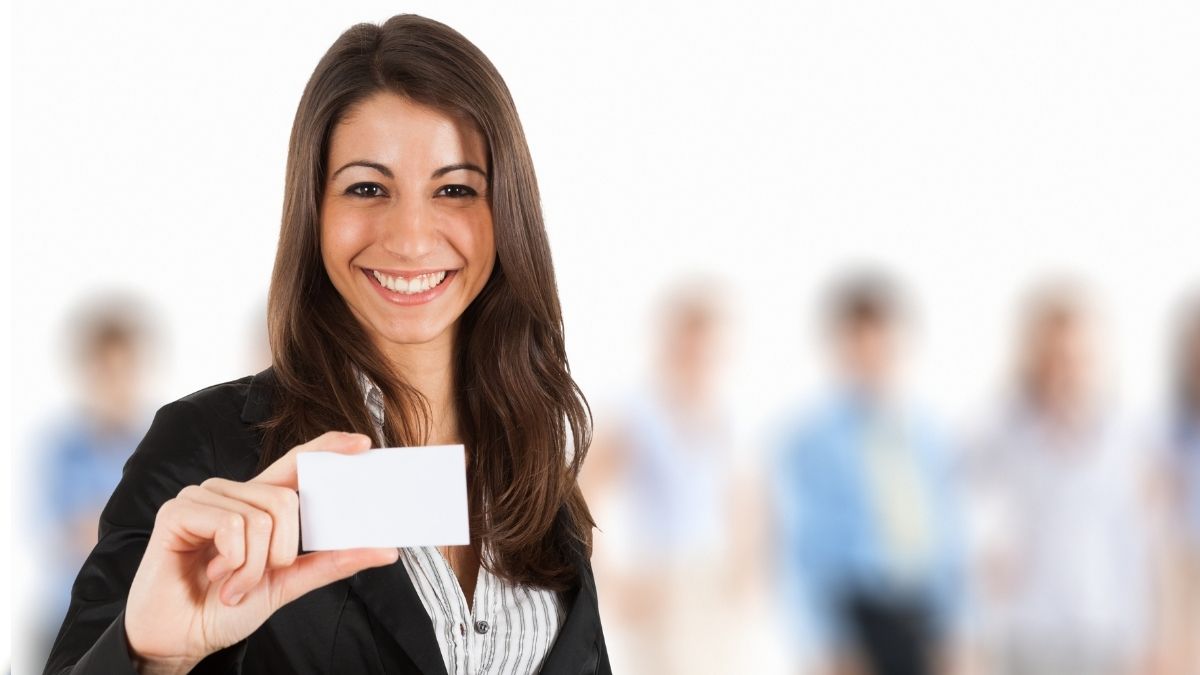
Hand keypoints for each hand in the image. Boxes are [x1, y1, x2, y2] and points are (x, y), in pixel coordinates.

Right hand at [123, 431, 398, 672]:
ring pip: (260, 516)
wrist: (180, 639)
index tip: (362, 443)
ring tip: (231, 583)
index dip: (328, 448)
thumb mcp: (288, 582)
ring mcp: (202, 497)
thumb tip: (385, 550)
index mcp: (257, 503)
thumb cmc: (226, 608)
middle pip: (285, 500)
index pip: (296, 463)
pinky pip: (231, 525)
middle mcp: (232, 492)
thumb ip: (332, 562)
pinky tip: (214, 575)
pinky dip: (232, 561)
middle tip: (259, 575)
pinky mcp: (178, 511)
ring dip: (253, 566)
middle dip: (281, 551)